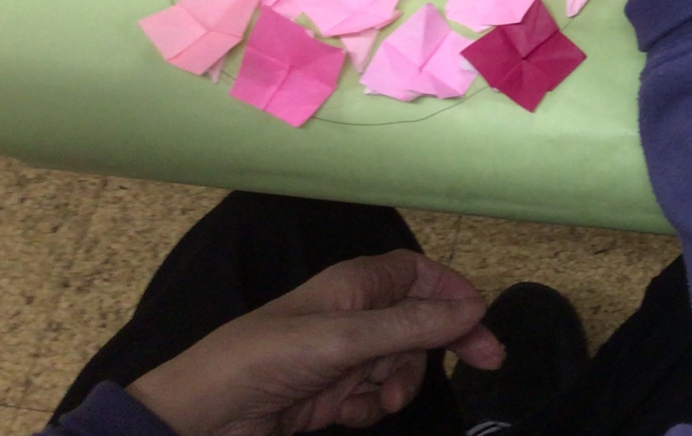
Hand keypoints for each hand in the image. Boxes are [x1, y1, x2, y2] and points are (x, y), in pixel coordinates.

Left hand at [126, 250, 502, 435]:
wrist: (205, 417)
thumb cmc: (269, 359)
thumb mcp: (346, 340)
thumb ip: (411, 326)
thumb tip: (474, 308)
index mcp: (356, 284)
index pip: (420, 274)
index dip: (453, 291)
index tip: (481, 318)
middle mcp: (354, 314)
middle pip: (420, 322)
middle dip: (442, 346)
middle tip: (487, 364)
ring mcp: (343, 356)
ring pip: (400, 363)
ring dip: (400, 384)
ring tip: (380, 402)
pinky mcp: (331, 392)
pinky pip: (373, 395)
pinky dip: (369, 407)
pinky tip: (346, 414)